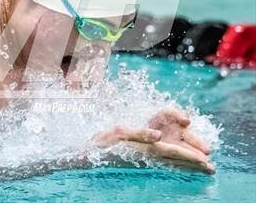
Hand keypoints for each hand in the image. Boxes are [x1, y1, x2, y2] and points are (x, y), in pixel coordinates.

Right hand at [92, 109, 214, 173]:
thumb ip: (140, 134)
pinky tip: (177, 166)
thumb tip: (158, 135)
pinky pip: (162, 164)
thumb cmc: (104, 142)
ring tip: (201, 170)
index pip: (173, 152)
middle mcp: (148, 156)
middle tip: (211, 170)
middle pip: (175, 161)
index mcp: (146, 149)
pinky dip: (174, 165)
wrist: (91, 155)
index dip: (190, 156)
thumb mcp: (120, 132)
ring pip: (170, 164)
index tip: (206, 161)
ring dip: (186, 166)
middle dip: (193, 165)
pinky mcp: (141, 161)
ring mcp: (145, 160)